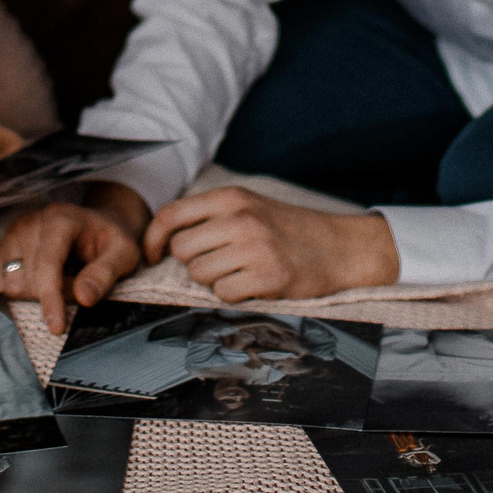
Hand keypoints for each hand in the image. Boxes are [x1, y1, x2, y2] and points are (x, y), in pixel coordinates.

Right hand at [0, 182, 148, 333]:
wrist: (98, 224)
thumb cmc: (111, 240)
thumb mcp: (123, 253)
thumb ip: (105, 274)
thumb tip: (83, 298)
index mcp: (60, 219)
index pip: (46, 265)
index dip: (50, 298)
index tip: (57, 328)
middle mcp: (31, 223)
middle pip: (24, 278)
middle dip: (49, 297)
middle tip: (76, 290)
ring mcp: (13, 234)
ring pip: (8, 284)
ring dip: (33, 297)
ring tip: (60, 284)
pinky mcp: (4, 248)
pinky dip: (19, 294)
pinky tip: (40, 286)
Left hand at [142, 187, 399, 301]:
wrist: (340, 247)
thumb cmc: (289, 229)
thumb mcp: (250, 206)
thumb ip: (210, 215)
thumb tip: (162, 237)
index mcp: (233, 197)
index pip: (171, 214)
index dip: (153, 238)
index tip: (151, 255)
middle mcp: (242, 218)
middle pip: (182, 249)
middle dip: (192, 262)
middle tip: (217, 263)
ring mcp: (255, 248)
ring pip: (199, 274)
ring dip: (213, 279)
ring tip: (240, 272)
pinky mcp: (269, 277)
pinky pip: (223, 295)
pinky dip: (232, 295)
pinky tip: (253, 284)